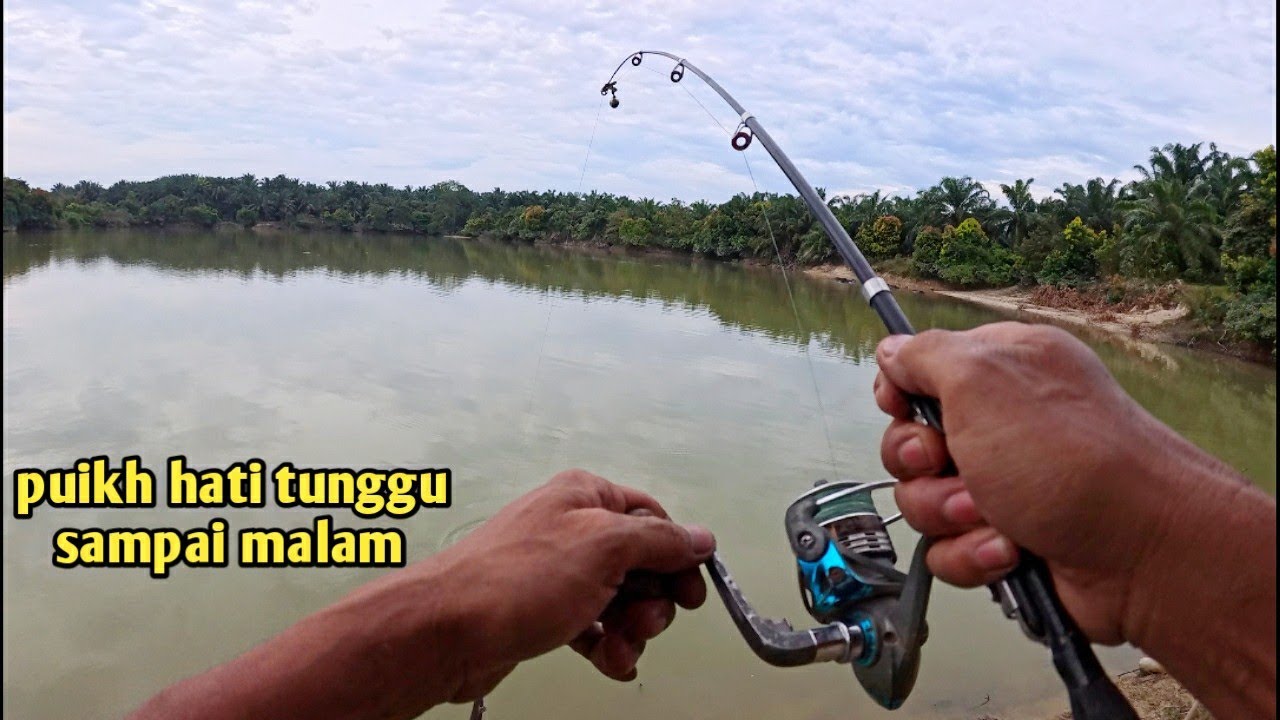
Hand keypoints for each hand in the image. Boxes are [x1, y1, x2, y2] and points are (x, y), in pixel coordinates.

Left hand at [127, 470, 713, 719]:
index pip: (654, 519)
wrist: (427, 630)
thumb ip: (658, 543)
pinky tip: (597, 661)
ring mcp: (535, 559)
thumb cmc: (506, 584)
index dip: (678, 559)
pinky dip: (594, 640)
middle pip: (632, 555)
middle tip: (641, 625)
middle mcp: (555, 517)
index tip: (688, 596)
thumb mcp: (601, 552)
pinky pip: (576, 616)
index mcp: (579, 491)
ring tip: (613, 651)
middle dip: (646, 595)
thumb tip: (703, 538)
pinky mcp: (515, 599)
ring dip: (622, 625)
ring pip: (606, 592)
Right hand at [872, 322, 1237, 643]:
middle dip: (921, 464)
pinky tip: (1010, 550)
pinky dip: (972, 553)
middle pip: (913, 442)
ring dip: (949, 513)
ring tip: (993, 515)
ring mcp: (1007, 483)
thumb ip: (925, 355)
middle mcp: (1004, 424)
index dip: (900, 393)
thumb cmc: (1068, 456)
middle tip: (950, 463)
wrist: (1141, 552)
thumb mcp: (983, 377)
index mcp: (1004, 368)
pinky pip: (950, 548)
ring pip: (925, 501)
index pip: (921, 370)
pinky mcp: (1007, 538)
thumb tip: (892, 351)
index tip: (901, 406)